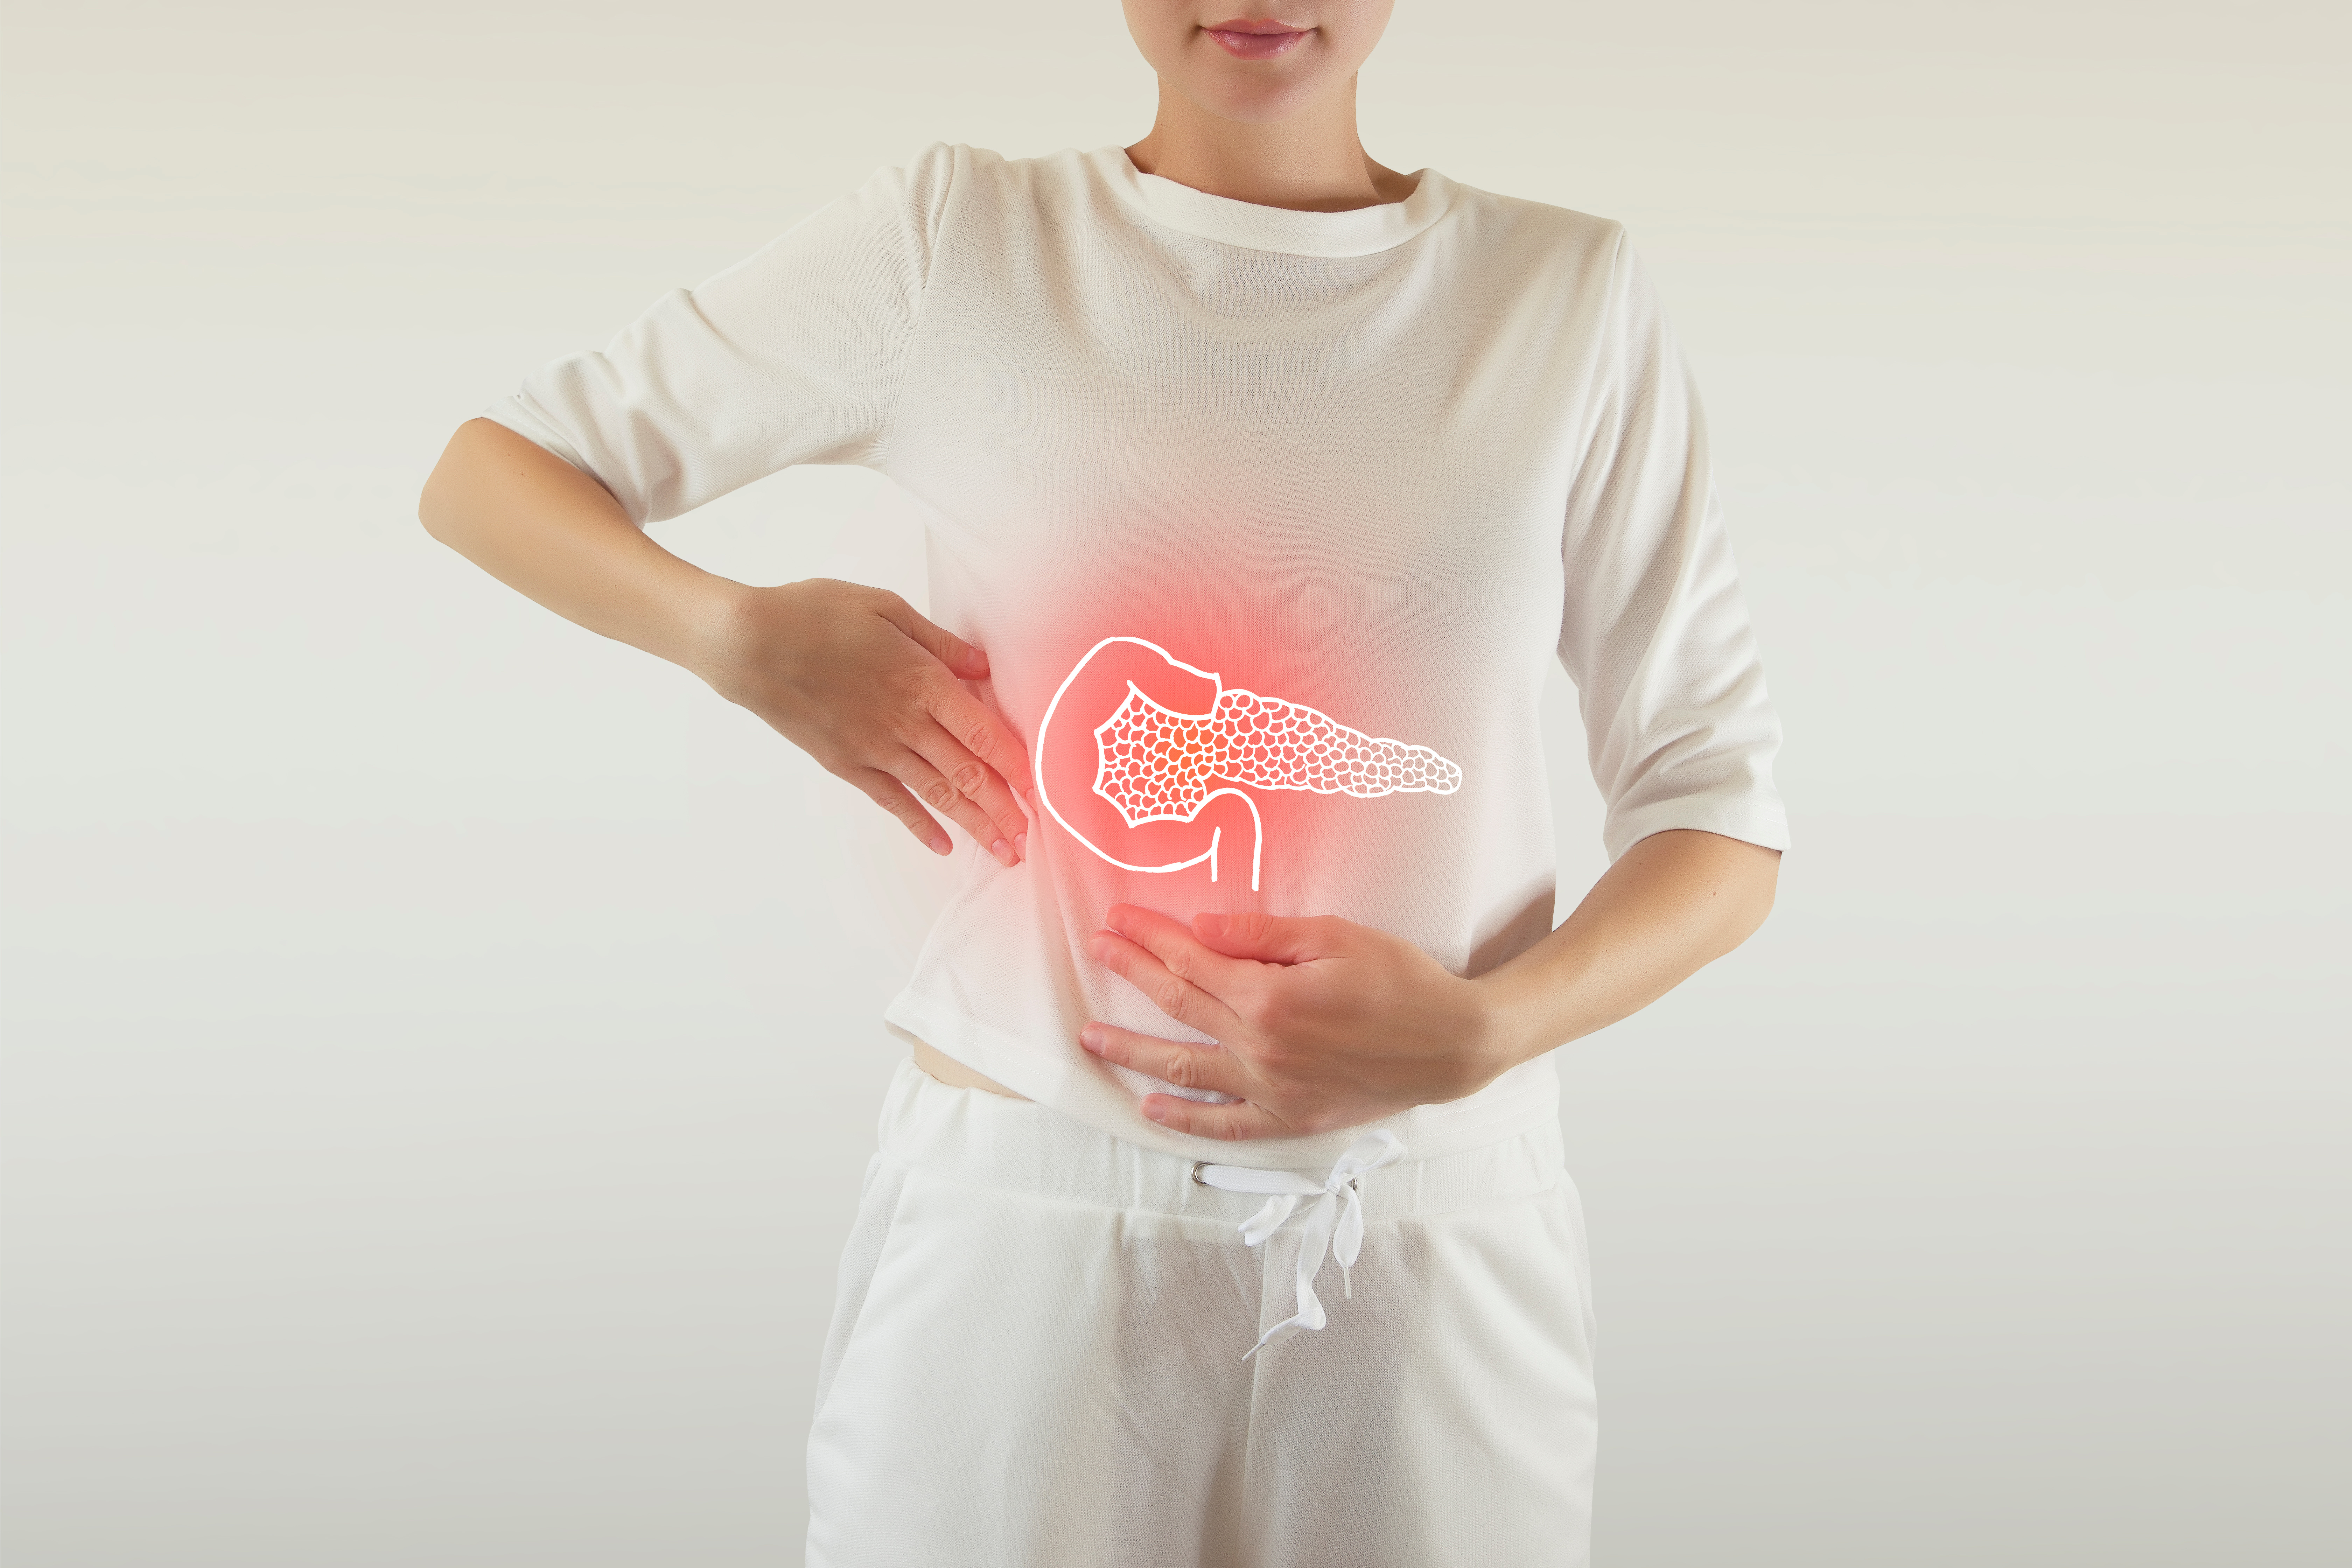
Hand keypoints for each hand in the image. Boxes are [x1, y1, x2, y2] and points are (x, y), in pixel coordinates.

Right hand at [697, 578, 1030, 865]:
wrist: (748, 642)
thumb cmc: (815, 613)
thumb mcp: (885, 608)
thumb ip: (940, 642)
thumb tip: (984, 667)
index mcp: (921, 680)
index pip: (983, 731)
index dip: (1015, 763)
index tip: (1041, 787)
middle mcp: (904, 722)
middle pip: (967, 773)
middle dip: (1004, 808)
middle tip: (1032, 838)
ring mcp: (874, 747)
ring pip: (936, 794)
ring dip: (973, 824)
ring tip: (1004, 852)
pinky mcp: (845, 763)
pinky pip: (891, 801)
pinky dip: (919, 825)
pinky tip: (942, 846)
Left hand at [1080, 905, 1509, 1140]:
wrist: (1452, 1043)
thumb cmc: (1400, 980)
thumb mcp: (1337, 936)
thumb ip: (1264, 935)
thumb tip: (1201, 927)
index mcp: (1271, 996)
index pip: (1191, 961)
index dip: (1150, 937)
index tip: (1119, 919)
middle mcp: (1261, 1046)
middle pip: (1179, 1004)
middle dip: (1132, 972)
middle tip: (1097, 950)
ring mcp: (1272, 1088)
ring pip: (1185, 1069)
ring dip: (1134, 1050)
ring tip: (1092, 1037)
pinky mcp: (1290, 1117)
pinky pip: (1225, 1125)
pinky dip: (1184, 1120)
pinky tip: (1150, 1108)